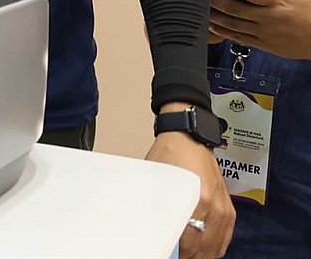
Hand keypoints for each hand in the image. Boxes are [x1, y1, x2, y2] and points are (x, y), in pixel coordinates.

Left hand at [145, 126, 233, 258]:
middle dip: (188, 255)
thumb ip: (159, 208)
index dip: (175, 251)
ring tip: (186, 254)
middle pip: (203, 248)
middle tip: (175, 255)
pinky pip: (224, 239)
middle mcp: (214, 207)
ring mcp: (224, 209)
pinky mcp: (229, 210)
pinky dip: (212, 248)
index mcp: (198, 200)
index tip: (166, 251)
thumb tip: (155, 231)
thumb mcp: (158, 181)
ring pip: (215, 248)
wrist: (189, 138)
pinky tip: (201, 249)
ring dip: (200, 254)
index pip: (187, 241)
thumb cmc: (170, 155)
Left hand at [209, 0, 310, 57]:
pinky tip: (213, 26)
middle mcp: (268, 17)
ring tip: (202, 9)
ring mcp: (264, 33)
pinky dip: (224, 32)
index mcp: (276, 1)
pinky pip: (239, 38)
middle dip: (215, 0)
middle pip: (234, 8)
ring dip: (215, 16)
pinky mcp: (264, 44)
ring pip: (233, 24)